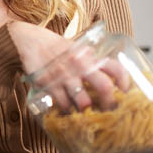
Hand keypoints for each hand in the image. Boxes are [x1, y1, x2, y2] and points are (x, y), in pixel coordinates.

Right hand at [8, 21, 129, 111]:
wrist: (28, 40)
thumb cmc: (55, 47)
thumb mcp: (76, 49)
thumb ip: (91, 62)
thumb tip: (108, 80)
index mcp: (89, 56)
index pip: (116, 68)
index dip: (124, 83)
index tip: (124, 93)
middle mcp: (80, 65)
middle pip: (105, 87)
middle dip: (109, 103)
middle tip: (107, 109)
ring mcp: (64, 76)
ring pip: (83, 100)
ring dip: (86, 109)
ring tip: (85, 112)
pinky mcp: (49, 84)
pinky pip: (63, 103)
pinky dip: (67, 109)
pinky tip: (67, 109)